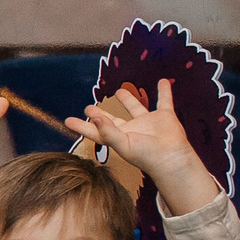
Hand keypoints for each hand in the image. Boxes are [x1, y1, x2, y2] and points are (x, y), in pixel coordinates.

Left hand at [65, 78, 220, 215]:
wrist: (171, 158)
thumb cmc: (145, 155)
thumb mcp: (122, 144)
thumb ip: (108, 131)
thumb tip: (94, 117)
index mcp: (117, 137)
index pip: (95, 130)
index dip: (81, 126)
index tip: (68, 120)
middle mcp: (131, 129)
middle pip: (112, 119)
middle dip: (100, 113)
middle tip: (88, 107)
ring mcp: (148, 123)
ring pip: (135, 107)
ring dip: (128, 99)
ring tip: (119, 90)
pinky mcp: (164, 117)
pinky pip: (164, 101)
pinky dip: (165, 91)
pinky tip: (163, 81)